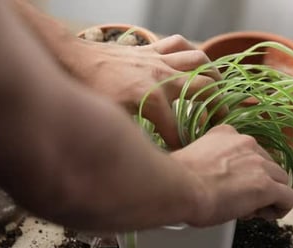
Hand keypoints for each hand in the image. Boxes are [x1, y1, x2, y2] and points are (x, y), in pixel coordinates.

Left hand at [67, 34, 223, 147]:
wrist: (74, 60)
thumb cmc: (91, 92)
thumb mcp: (111, 122)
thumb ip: (135, 139)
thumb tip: (148, 158)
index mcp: (153, 100)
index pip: (178, 130)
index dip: (183, 145)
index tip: (185, 154)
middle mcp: (163, 77)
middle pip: (205, 88)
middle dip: (217, 106)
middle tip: (219, 119)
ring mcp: (159, 60)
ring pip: (199, 60)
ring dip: (213, 74)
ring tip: (218, 88)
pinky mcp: (152, 49)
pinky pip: (179, 44)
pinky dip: (190, 52)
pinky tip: (192, 62)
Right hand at [170, 125, 292, 225]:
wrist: (179, 188)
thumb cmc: (178, 178)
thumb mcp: (194, 158)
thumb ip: (210, 162)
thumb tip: (211, 179)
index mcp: (227, 134)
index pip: (249, 152)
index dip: (245, 172)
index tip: (234, 185)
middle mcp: (247, 143)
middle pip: (267, 165)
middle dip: (259, 184)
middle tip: (241, 201)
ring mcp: (259, 164)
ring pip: (281, 180)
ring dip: (269, 196)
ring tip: (250, 210)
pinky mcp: (266, 186)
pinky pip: (288, 198)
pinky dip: (280, 209)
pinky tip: (264, 215)